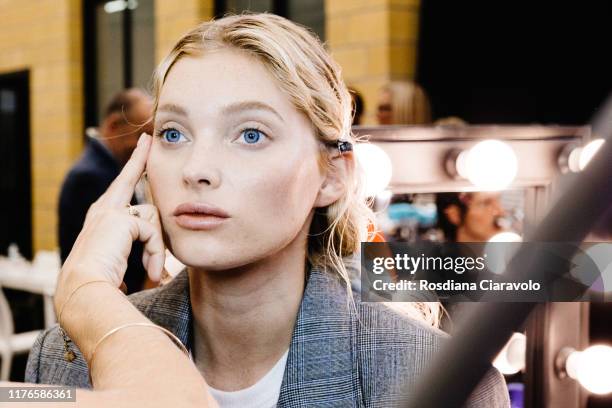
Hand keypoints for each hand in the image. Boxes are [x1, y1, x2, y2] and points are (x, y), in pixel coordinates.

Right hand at [55, 133, 165, 317]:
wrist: (84, 289)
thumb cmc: (102, 282)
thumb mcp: (121, 264)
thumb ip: (136, 255)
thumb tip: (159, 272)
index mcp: (101, 217)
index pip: (122, 186)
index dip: (134, 165)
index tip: (144, 144)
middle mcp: (103, 209)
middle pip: (130, 178)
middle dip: (140, 157)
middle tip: (148, 137)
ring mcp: (110, 212)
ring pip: (152, 217)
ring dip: (157, 248)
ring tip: (153, 271)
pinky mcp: (120, 219)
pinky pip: (152, 232)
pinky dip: (156, 253)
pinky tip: (151, 271)